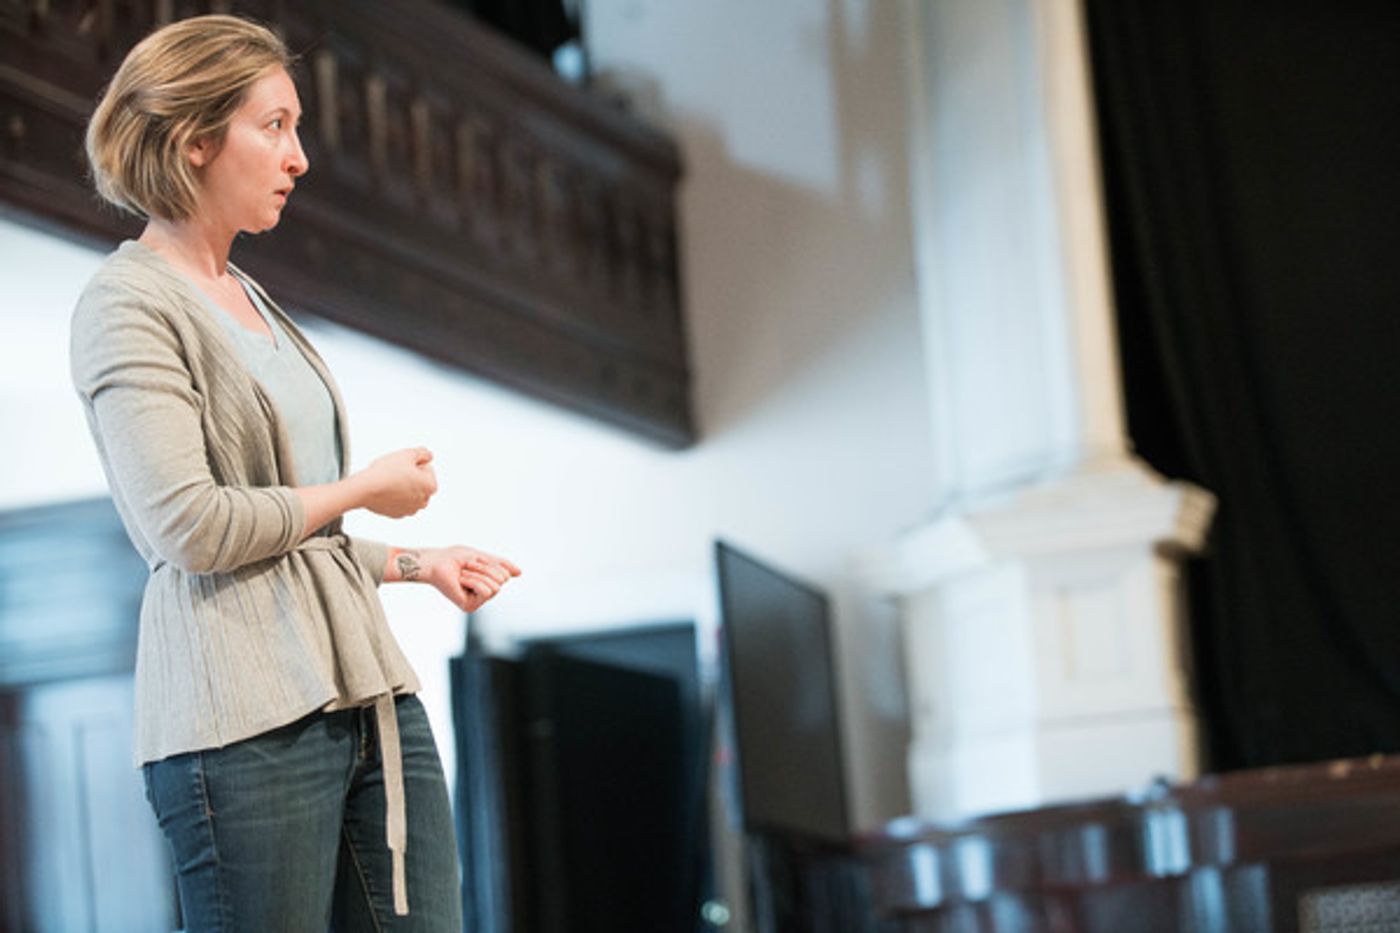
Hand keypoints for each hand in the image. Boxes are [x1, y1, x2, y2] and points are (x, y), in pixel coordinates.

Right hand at [356, 448, 436, 517]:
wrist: (365, 488)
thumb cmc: (387, 471)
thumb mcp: (408, 454)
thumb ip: (424, 453)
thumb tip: (428, 456)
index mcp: (431, 486)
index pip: (427, 469)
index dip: (414, 463)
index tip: (402, 464)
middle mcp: (423, 501)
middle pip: (419, 483)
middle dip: (411, 476)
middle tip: (396, 471)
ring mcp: (410, 510)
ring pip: (409, 493)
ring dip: (403, 486)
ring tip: (389, 480)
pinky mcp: (396, 515)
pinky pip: (398, 502)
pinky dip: (393, 496)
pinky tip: (384, 489)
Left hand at [395, 545, 521, 612]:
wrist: (435, 562)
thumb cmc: (454, 559)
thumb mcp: (483, 558)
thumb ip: (501, 565)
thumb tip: (520, 573)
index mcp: (487, 582)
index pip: (505, 574)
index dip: (491, 564)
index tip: (473, 562)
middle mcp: (484, 594)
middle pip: (502, 580)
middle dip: (485, 569)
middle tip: (467, 567)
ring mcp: (477, 601)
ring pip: (496, 587)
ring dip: (478, 574)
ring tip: (463, 574)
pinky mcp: (469, 607)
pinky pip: (486, 591)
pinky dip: (474, 581)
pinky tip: (461, 580)